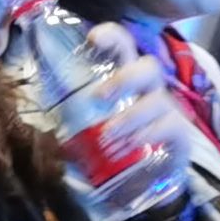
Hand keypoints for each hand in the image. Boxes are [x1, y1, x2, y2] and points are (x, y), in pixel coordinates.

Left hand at [65, 39, 200, 202]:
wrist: (144, 183)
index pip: (124, 48)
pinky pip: (170, 126)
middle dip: (126, 78)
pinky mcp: (179, 134)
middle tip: (100, 97)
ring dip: (130, 117)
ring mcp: (166, 111)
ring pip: (157, 100)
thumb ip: (69, 130)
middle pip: (148, 67)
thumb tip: (40, 133)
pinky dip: (149, 134)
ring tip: (108, 136)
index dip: (113, 37)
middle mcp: (148, 91)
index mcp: (124, 82)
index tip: (94, 38)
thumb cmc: (114, 149)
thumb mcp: (86, 136)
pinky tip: (132, 146)